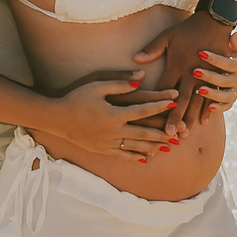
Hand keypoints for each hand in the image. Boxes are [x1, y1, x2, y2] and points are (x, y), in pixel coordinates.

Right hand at [47, 80, 179, 163]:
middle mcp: (114, 130)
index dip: (160, 106)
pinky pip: (121, 155)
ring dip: (153, 147)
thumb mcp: (96, 86)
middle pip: (144, 133)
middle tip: (179, 133)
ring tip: (168, 148)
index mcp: (114, 113)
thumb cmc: (76, 98)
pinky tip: (145, 158)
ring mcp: (108, 142)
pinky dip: (134, 157)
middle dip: (163, 132)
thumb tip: (141, 78)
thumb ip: (120, 83)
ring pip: (135, 147)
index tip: (174, 103)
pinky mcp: (101, 150)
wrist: (56, 119)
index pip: (143, 110)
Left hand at [133, 15, 236, 130]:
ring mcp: (205, 76)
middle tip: (169, 135)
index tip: (150, 118)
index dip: (158, 104)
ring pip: (196, 102)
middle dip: (175, 118)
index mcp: (176, 64)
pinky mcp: (215, 76)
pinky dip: (207, 110)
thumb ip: (152, 49)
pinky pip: (211, 96)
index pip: (164, 89)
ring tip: (185, 134)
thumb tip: (135, 60)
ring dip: (190, 118)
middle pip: (180, 100)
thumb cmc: (187, 29)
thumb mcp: (168, 36)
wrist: (215, 21)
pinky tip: (203, 122)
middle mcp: (190, 73)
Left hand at [193, 28, 236, 116]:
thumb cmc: (224, 53)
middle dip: (210, 77)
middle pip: (225, 80)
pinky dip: (218, 108)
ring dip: (213, 94)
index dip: (215, 59)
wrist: (230, 68)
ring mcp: (234, 91)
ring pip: (226, 96)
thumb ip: (233, 41)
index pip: (227, 62)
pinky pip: (225, 107)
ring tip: (199, 90)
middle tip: (195, 72)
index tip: (200, 53)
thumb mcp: (229, 46)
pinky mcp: (230, 101)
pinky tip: (208, 108)